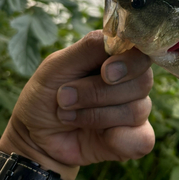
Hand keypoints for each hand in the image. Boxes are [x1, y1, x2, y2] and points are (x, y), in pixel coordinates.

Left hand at [0, 31, 154, 179]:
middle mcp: (131, 81)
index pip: (142, 52)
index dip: (129, 62)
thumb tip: (117, 40)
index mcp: (117, 57)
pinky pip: (142, 139)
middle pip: (142, 81)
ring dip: (96, 116)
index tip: (105, 73)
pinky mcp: (134, 138)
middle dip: (98, 93)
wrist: (34, 137)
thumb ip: (88, 48)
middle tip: (65, 97)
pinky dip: (118, 140)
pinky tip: (98, 137)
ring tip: (67, 116)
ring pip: (137, 110)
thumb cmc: (46, 95)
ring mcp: (135, 109)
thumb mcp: (57, 65)